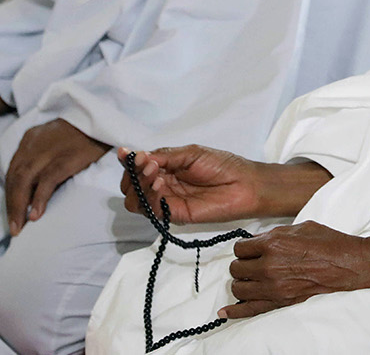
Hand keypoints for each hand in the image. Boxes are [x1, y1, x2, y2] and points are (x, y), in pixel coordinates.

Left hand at [5, 119, 109, 235]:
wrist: (105, 121)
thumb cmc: (83, 133)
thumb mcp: (54, 138)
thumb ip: (40, 155)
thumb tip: (33, 185)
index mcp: (30, 139)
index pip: (13, 171)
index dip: (10, 194)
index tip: (12, 213)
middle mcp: (34, 144)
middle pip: (14, 178)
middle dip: (11, 204)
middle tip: (14, 227)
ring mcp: (48, 151)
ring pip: (24, 181)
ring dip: (19, 206)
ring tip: (19, 227)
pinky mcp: (65, 159)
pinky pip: (46, 181)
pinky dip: (38, 199)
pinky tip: (36, 215)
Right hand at [118, 146, 331, 224]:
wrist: (245, 184)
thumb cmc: (222, 165)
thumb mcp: (190, 153)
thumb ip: (164, 155)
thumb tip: (136, 155)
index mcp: (166, 168)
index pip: (138, 168)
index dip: (129, 162)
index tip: (124, 154)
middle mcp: (163, 185)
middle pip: (132, 185)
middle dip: (132, 174)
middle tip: (146, 165)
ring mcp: (167, 201)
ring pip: (136, 200)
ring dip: (138, 185)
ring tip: (154, 174)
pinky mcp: (174, 215)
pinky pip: (151, 210)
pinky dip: (148, 196)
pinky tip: (159, 183)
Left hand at [219, 221, 369, 318]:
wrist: (347, 264)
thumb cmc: (328, 243)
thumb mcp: (299, 227)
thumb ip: (274, 235)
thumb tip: (259, 242)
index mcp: (272, 243)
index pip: (240, 248)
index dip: (246, 249)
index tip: (251, 250)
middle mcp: (268, 266)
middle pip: (236, 268)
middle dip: (243, 265)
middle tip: (253, 264)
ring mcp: (273, 287)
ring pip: (239, 288)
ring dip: (242, 283)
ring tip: (251, 279)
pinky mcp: (280, 302)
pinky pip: (249, 310)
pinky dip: (235, 312)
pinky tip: (225, 312)